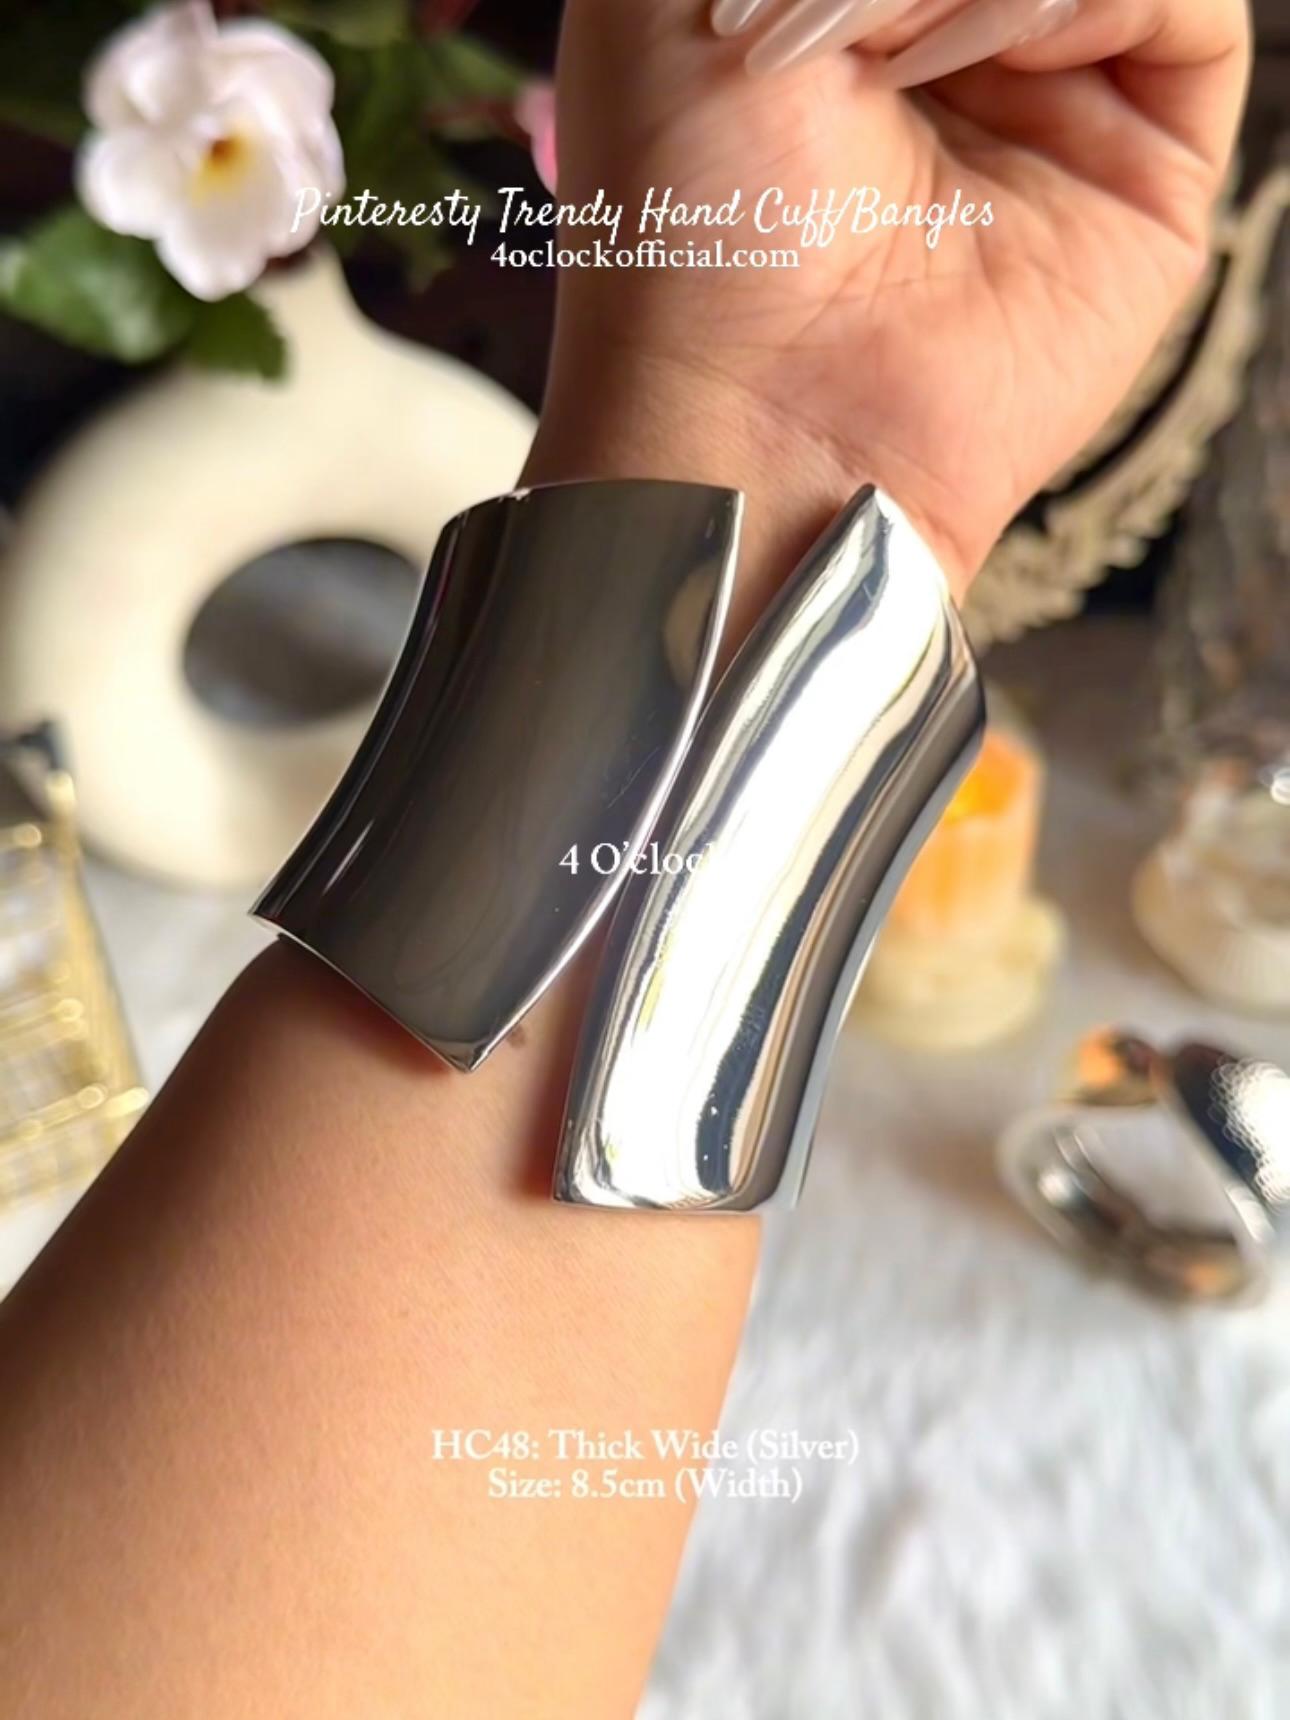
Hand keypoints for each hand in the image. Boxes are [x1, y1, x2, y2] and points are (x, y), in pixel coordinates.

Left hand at [530, 0, 1249, 601]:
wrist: (754, 398)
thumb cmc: (689, 219)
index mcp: (853, 13)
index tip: (760, 10)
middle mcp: (963, 50)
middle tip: (844, 41)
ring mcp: (1063, 109)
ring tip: (885, 70)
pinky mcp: (1149, 175)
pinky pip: (1193, 10)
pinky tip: (1004, 54)